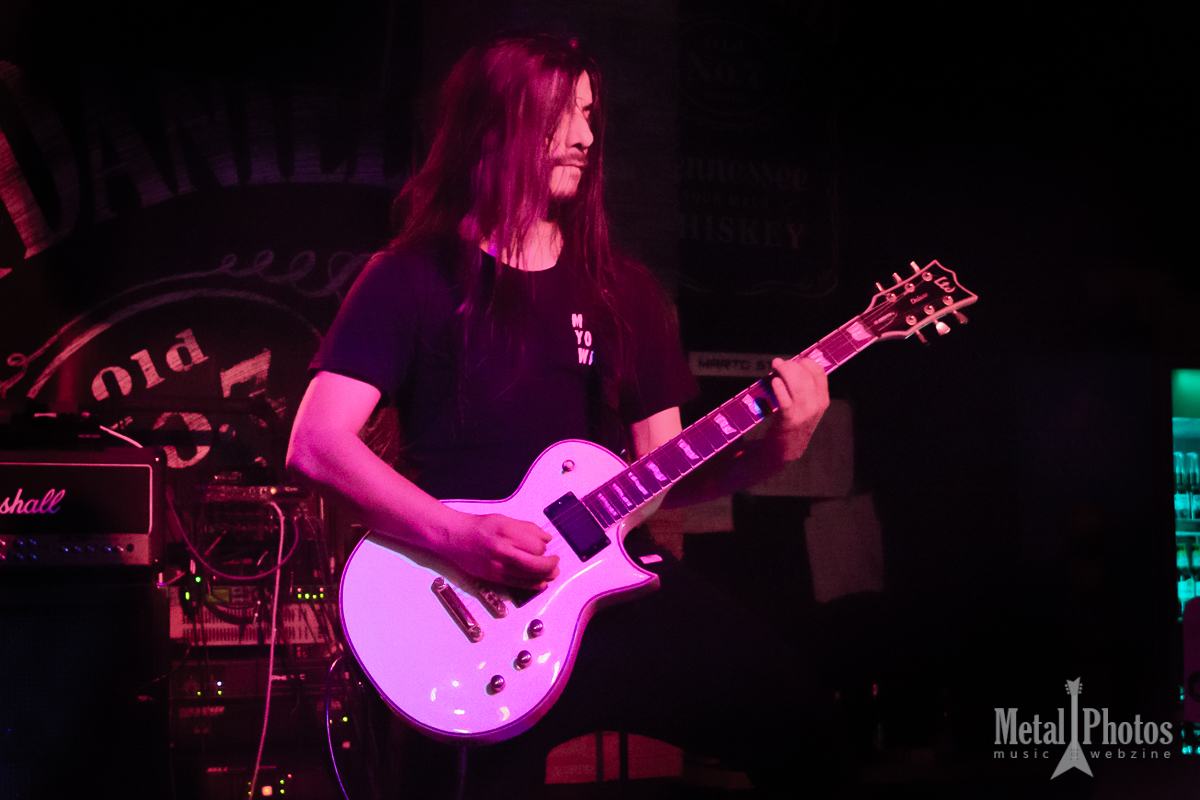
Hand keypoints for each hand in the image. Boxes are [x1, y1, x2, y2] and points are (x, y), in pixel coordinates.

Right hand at [444, 512, 560, 589]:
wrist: (455, 538)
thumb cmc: (478, 527)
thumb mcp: (504, 520)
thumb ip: (526, 528)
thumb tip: (545, 537)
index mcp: (507, 532)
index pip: (537, 545)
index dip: (545, 546)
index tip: (547, 543)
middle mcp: (503, 550)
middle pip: (537, 563)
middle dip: (551, 564)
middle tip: (556, 561)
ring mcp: (498, 566)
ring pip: (530, 576)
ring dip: (546, 575)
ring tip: (552, 572)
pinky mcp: (494, 578)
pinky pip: (519, 584)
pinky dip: (533, 585)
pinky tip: (541, 583)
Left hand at [767, 357, 829, 461]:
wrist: (787, 449)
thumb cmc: (793, 422)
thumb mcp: (806, 405)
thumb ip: (803, 387)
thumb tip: (792, 364)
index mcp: (822, 399)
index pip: (819, 373)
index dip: (806, 363)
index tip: (794, 360)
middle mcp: (816, 405)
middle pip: (806, 377)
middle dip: (792, 365)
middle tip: (779, 362)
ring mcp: (804, 413)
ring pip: (797, 385)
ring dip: (785, 372)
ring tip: (775, 366)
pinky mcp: (789, 420)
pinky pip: (785, 400)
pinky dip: (780, 388)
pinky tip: (774, 381)